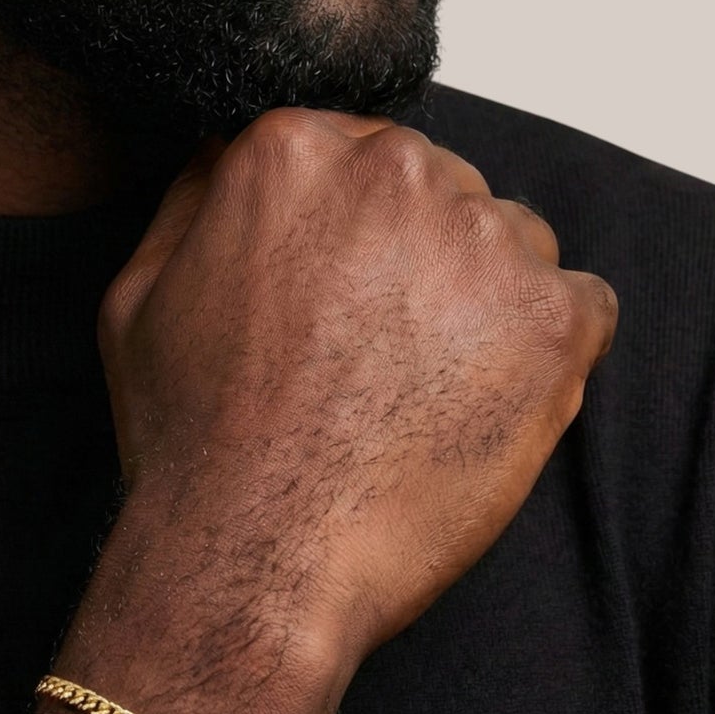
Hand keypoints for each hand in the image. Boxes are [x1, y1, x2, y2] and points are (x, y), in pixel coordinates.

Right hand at [98, 108, 618, 676]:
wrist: (254, 559)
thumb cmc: (192, 443)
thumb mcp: (138, 298)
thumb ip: (194, 201)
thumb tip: (228, 158)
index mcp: (294, 154)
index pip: (351, 156)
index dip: (340, 237)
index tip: (326, 300)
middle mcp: (396, 173)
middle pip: (435, 191)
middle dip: (411, 261)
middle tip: (366, 357)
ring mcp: (486, 244)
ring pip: (508, 245)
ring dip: (476, 303)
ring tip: (413, 393)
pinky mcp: (555, 321)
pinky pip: (576, 308)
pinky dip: (538, 356)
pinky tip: (471, 410)